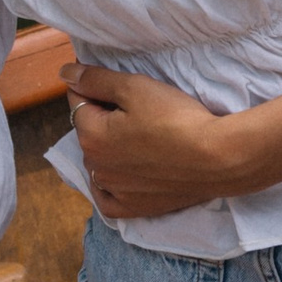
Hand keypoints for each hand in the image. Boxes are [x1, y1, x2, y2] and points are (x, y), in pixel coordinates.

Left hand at [62, 61, 245, 218]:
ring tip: (141, 138)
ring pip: (100, 162)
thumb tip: (64, 73)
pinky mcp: (134, 208)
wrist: (217, 159)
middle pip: (90, 133)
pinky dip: (111, 185)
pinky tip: (124, 174)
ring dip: (109, 148)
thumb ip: (96, 80)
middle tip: (137, 111)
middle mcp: (95, 166)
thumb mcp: (135, 88)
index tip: (120, 86)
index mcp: (90, 135)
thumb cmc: (176, 119)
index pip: (79, 102)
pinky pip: (110, 197)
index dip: (96, 89)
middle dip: (102, 119)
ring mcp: (114, 191)